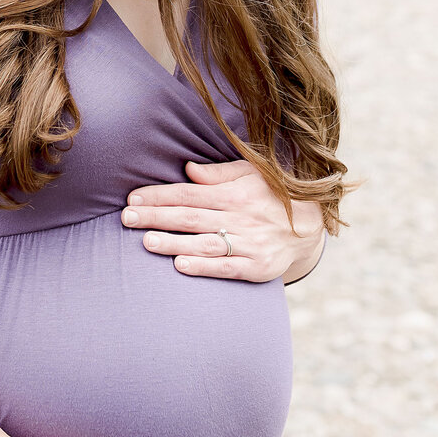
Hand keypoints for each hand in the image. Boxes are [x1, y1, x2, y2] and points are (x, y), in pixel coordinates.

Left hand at [123, 158, 323, 282]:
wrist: (311, 227)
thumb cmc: (273, 195)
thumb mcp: (251, 174)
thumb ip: (218, 173)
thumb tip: (187, 169)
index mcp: (235, 193)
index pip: (189, 193)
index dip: (159, 195)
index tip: (132, 199)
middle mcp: (240, 218)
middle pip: (190, 217)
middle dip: (156, 217)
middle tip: (126, 219)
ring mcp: (249, 244)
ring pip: (204, 243)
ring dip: (174, 243)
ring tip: (146, 242)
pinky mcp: (257, 267)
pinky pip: (226, 268)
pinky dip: (203, 267)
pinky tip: (180, 265)